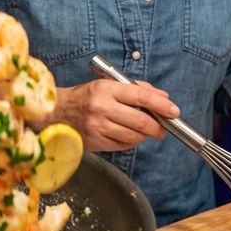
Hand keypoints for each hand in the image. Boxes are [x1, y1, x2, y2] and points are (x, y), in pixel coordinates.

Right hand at [52, 79, 179, 151]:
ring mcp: (98, 127)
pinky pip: (122, 145)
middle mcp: (101, 108)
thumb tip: (163, 97)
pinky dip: (132, 142)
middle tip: (162, 128)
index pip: (141, 97)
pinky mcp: (95, 142)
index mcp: (105, 89)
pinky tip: (130, 136)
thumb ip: (137, 89)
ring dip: (145, 135)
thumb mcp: (108, 85)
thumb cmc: (85, 97)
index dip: (161, 105)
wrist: (56, 112)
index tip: (174, 111)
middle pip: (141, 121)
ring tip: (146, 132)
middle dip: (157, 127)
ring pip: (133, 136)